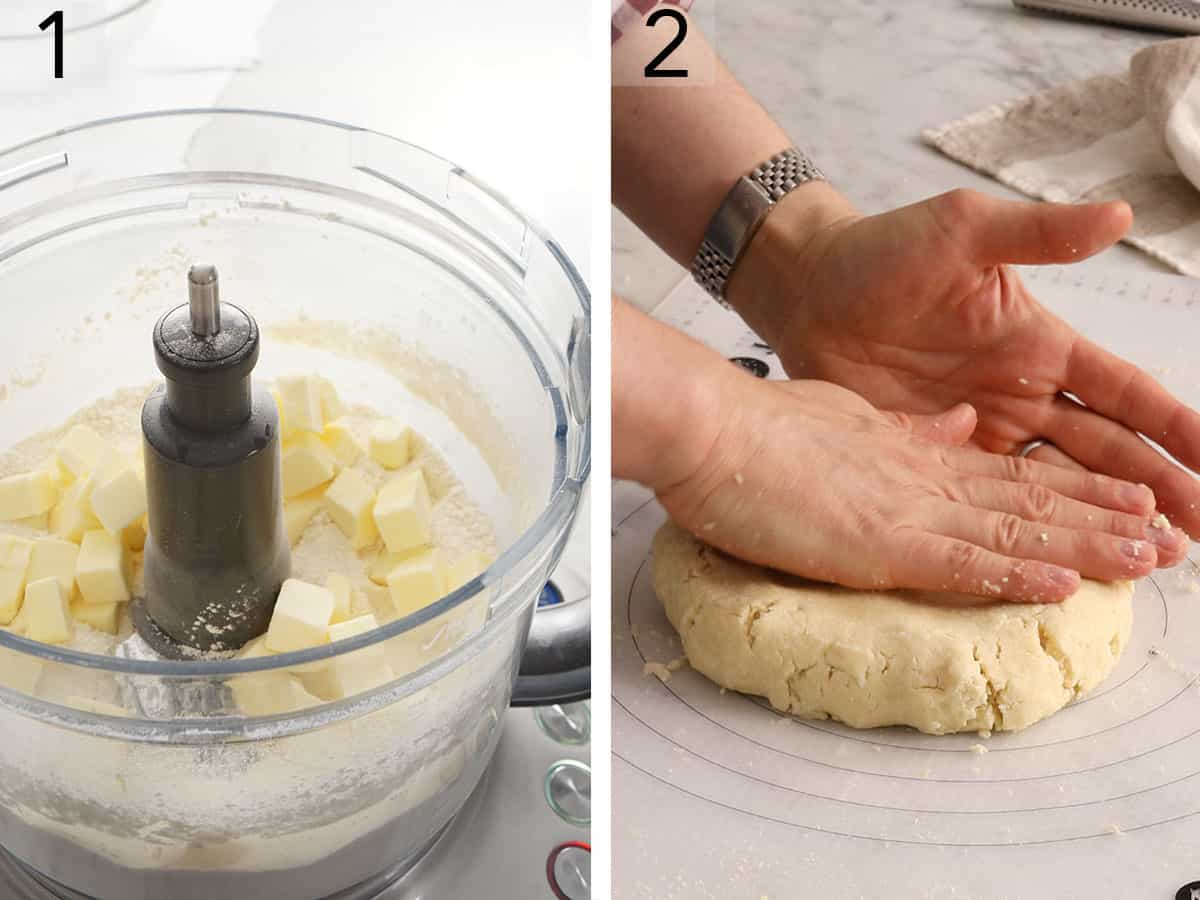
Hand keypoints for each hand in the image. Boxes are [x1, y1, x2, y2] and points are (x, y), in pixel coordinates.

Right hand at [657, 371, 1185, 602]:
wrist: (712, 427)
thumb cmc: (759, 427)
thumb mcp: (845, 416)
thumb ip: (904, 429)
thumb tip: (953, 427)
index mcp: (914, 450)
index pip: (1010, 472)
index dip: (1073, 488)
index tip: (1123, 498)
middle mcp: (924, 476)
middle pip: (1031, 497)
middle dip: (1104, 518)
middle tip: (1169, 535)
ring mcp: (906, 506)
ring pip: (1015, 526)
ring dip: (1086, 544)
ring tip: (1150, 557)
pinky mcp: (879, 539)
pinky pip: (961, 560)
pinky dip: (1016, 572)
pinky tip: (1064, 583)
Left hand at [728, 188, 1199, 538]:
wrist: (808, 290)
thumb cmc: (884, 253)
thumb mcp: (964, 232)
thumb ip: (1037, 234)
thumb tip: (1120, 216)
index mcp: (1041, 344)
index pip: (1125, 393)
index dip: (1174, 427)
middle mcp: (1021, 394)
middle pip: (1106, 453)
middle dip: (1156, 492)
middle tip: (1196, 538)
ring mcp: (977, 430)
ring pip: (1057, 485)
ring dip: (1102, 519)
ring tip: (1152, 559)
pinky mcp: (930, 455)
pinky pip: (988, 499)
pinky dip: (1024, 529)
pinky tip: (1054, 559)